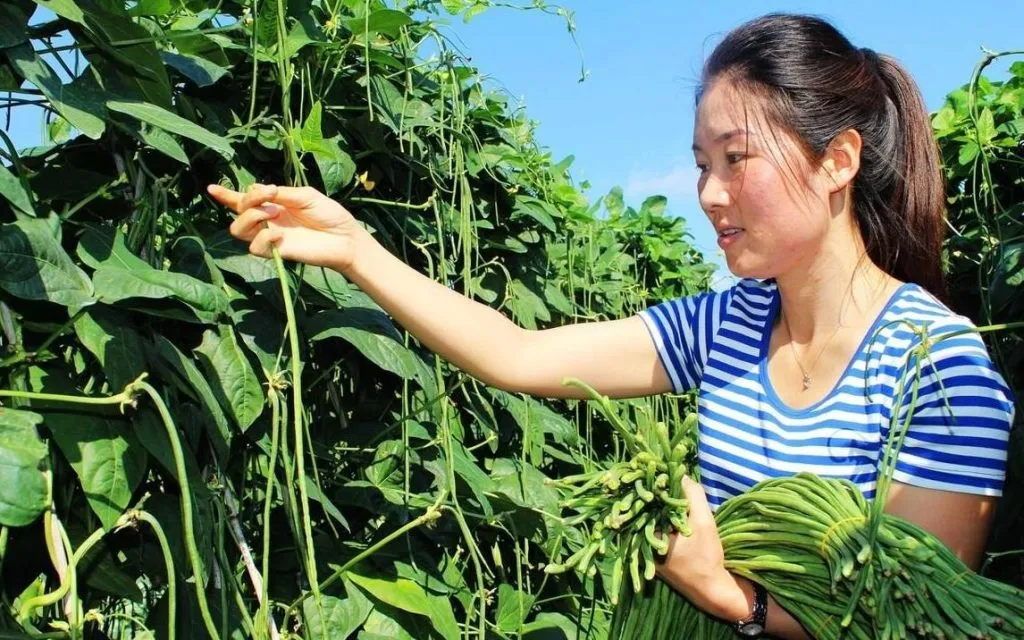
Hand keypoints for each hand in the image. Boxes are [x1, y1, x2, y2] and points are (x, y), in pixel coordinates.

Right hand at [207, 183, 368, 271]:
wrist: (345, 237)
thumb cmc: (329, 214)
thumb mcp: (305, 195)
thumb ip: (281, 193)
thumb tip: (256, 189)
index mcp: (273, 205)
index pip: (244, 201)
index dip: (226, 195)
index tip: (211, 188)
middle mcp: (268, 221)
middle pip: (237, 213)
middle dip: (246, 201)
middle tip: (271, 198)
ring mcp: (271, 237)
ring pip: (238, 230)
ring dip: (251, 216)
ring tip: (274, 213)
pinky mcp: (277, 252)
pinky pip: (255, 247)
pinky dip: (263, 237)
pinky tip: (279, 234)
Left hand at [655, 476, 748, 621]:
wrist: (711, 590)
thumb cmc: (706, 558)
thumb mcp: (704, 523)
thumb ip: (693, 496)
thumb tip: (681, 474)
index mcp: (646, 535)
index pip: (642, 501)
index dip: (650, 482)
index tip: (657, 467)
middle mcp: (640, 542)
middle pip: (644, 509)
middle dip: (654, 492)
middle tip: (663, 474)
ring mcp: (646, 549)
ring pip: (650, 517)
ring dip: (659, 503)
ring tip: (668, 485)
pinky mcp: (654, 552)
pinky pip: (654, 527)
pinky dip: (662, 516)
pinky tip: (673, 506)